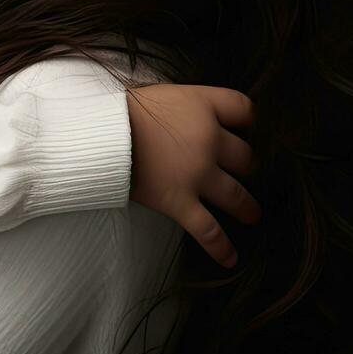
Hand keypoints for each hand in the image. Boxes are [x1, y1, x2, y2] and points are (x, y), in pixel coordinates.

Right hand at [125, 84, 258, 267]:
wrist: (100, 132)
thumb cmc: (124, 109)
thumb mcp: (164, 94)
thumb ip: (189, 106)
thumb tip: (196, 119)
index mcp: (204, 106)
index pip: (244, 109)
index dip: (252, 120)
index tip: (252, 129)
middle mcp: (208, 140)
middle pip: (246, 156)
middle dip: (249, 166)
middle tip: (247, 173)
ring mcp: (197, 174)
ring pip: (237, 195)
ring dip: (248, 207)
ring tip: (252, 214)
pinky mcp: (179, 202)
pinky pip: (208, 230)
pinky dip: (221, 247)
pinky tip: (231, 259)